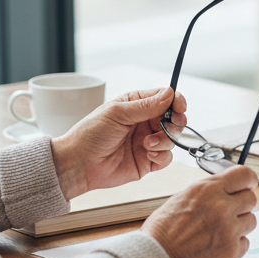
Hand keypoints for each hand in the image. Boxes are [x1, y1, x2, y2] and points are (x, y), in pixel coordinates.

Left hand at [50, 87, 187, 198]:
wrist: (78, 164)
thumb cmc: (90, 134)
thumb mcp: (117, 113)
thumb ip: (146, 105)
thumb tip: (169, 93)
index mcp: (137, 105)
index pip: (165, 98)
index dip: (176, 101)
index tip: (179, 106)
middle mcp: (145, 122)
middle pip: (174, 118)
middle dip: (176, 122)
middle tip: (170, 125)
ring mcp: (148, 142)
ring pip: (173, 138)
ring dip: (165, 140)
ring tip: (147, 144)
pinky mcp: (148, 161)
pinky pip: (167, 158)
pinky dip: (162, 156)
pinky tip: (149, 154)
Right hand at [141, 165, 257, 257]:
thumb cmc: (163, 231)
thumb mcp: (182, 197)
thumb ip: (209, 191)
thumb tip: (227, 188)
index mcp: (208, 190)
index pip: (245, 175)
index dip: (247, 181)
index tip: (246, 186)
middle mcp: (221, 207)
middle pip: (251, 198)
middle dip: (241, 204)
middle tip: (227, 212)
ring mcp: (229, 231)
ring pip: (251, 221)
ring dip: (238, 225)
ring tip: (218, 231)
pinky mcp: (231, 252)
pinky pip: (245, 243)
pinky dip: (234, 245)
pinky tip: (216, 245)